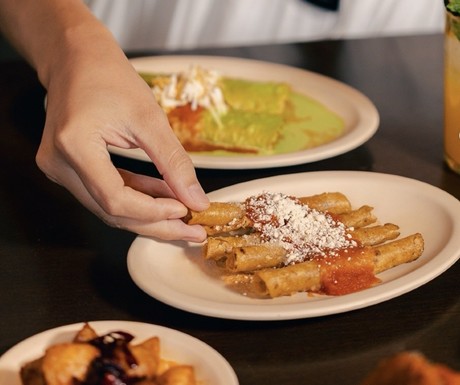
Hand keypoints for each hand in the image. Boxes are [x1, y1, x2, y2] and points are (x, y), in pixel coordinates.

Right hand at [36, 51, 208, 241]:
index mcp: (74, 145)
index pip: (115, 199)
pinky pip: (105, 193)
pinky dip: (136, 198)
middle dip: (156, 224)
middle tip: (192, 231)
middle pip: (111, 212)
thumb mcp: (149, 118)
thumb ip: (174, 163)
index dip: (153, 212)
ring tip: (183, 215)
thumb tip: (196, 200)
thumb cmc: (109, 77)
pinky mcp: (68, 169)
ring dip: (148, 214)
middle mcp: (58, 164)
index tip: (185, 211)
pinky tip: (163, 198)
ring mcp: (59, 169)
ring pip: (109, 208)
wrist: (77, 58)